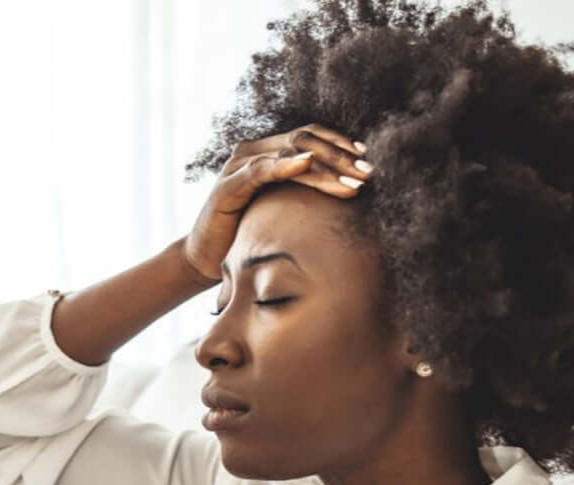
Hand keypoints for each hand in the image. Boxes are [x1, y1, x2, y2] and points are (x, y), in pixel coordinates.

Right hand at [182, 123, 372, 282]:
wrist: (205, 259)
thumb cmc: (247, 237)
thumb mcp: (282, 211)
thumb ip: (305, 195)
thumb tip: (352, 194)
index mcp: (266, 152)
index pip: (310, 136)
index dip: (340, 143)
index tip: (368, 158)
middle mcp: (252, 151)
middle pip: (304, 139)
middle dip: (340, 156)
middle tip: (368, 173)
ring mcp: (238, 166)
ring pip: (289, 153)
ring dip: (325, 166)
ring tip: (352, 181)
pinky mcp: (228, 185)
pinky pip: (261, 170)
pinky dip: (286, 166)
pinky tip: (308, 165)